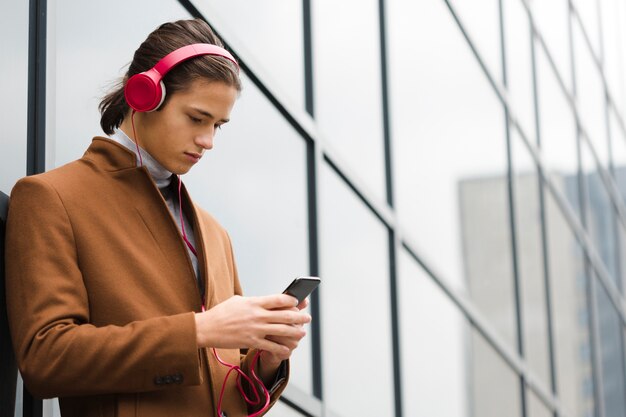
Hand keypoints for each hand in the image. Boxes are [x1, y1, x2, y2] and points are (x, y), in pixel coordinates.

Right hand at [194, 294, 310, 357]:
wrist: (207, 328)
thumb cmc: (221, 313)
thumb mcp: (238, 301)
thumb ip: (254, 301)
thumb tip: (266, 301)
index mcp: (255, 302)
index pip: (279, 299)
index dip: (292, 301)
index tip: (298, 302)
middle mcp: (258, 315)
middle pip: (285, 315)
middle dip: (299, 317)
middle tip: (307, 318)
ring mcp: (256, 329)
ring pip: (282, 331)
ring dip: (295, 332)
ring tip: (302, 333)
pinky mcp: (252, 342)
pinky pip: (271, 346)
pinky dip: (282, 348)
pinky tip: (288, 349)